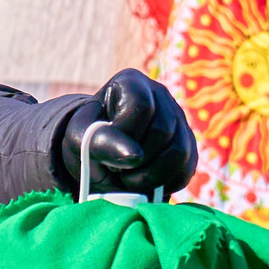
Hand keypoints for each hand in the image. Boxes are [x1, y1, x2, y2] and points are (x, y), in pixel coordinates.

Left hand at [59, 69, 197, 196]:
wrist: (98, 158)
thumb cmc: (86, 141)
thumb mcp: (79, 139)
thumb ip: (101, 142)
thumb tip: (135, 155)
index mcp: (132, 83)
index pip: (141, 106)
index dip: (126, 134)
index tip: (107, 150)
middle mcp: (161, 96)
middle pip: (163, 130)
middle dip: (136, 159)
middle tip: (115, 168)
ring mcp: (179, 120)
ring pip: (180, 151)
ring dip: (150, 175)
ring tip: (128, 179)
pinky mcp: (188, 146)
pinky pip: (186, 170)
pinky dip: (163, 185)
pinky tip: (143, 184)